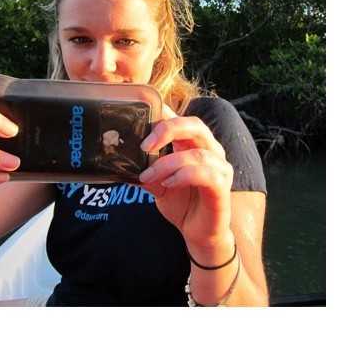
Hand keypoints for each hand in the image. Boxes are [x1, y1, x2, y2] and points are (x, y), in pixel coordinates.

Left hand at [138, 104, 233, 262]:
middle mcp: (211, 151)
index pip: (181, 118)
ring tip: (148, 177)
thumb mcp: (157, 186)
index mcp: (193, 145)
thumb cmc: (182, 205)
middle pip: (194, 125)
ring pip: (196, 153)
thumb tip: (124, 163)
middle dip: (167, 129)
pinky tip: (168, 184)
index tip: (138, 119)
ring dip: (167, 163)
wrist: (198, 234)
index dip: (162, 112)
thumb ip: (147, 171)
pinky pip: (205, 174)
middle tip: (144, 146)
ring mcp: (220, 168)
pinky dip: (183, 176)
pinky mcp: (223, 187)